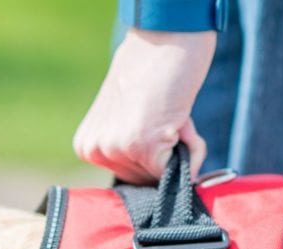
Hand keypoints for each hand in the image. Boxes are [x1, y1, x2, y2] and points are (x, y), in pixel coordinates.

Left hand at [74, 28, 215, 183]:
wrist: (165, 35)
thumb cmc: (152, 69)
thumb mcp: (124, 115)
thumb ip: (127, 144)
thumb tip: (149, 176)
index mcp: (87, 146)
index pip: (128, 176)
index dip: (153, 154)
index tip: (154, 122)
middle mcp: (96, 151)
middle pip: (145, 179)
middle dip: (166, 152)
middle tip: (168, 115)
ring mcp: (116, 150)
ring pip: (164, 175)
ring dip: (181, 148)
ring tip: (173, 114)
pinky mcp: (142, 146)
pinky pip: (180, 170)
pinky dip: (194, 148)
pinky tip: (183, 119)